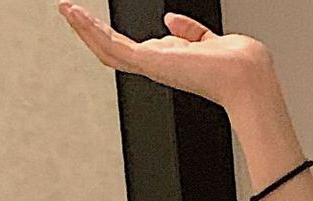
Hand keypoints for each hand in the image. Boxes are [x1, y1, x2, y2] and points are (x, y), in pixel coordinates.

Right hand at [56, 5, 272, 113]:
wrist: (247, 77)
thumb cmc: (238, 64)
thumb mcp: (207, 40)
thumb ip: (190, 32)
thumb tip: (171, 20)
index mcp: (170, 61)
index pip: (134, 49)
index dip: (114, 35)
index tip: (96, 21)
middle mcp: (159, 66)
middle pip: (114, 51)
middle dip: (91, 32)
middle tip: (70, 13)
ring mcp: (152, 66)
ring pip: (108, 50)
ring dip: (84, 29)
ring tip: (66, 10)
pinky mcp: (149, 63)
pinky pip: (113, 47)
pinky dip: (92, 31)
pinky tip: (76, 16)